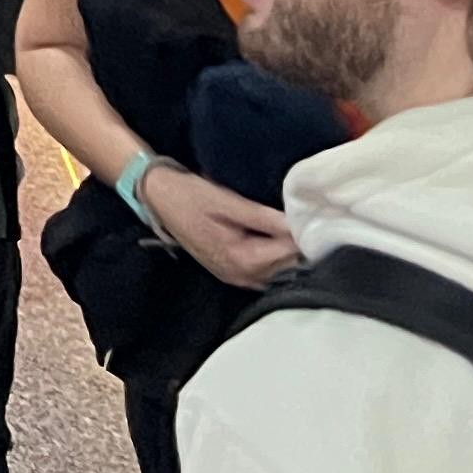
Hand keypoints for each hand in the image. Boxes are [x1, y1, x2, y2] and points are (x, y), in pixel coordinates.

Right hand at [141, 163, 297, 288]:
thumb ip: (262, 217)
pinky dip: (272, 260)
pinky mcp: (228, 272)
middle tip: (309, 222)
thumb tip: (296, 226)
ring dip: (286, 254)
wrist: (158, 198)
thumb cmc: (190, 196)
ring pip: (274, 272)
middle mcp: (238, 275)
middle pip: (284, 267)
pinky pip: (261, 273)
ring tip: (296, 229)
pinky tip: (275, 242)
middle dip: (297, 247)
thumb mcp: (227, 201)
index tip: (314, 220)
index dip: (302, 237)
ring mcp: (232, 276)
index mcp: (239, 258)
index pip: (286, 254)